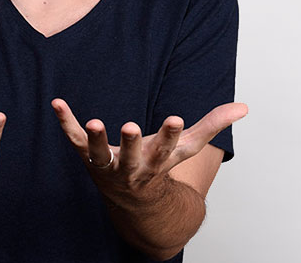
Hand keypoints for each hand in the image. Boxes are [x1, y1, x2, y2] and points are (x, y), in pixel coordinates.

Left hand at [51, 98, 247, 202]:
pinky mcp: (87, 154)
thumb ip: (212, 125)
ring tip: (93, 121)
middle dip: (132, 143)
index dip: (171, 134)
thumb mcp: (186, 149)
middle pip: (132, 156)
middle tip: (130, 127)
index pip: (167, 149)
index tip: (175, 118)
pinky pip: (73, 139)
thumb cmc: (160, 166)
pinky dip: (65, 121)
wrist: (132, 199)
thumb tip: (244, 106)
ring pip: (100, 153)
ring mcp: (107, 163)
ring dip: (96, 139)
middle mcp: (132, 167)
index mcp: (158, 162)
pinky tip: (57, 102)